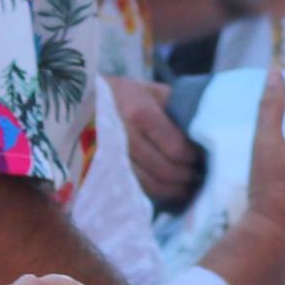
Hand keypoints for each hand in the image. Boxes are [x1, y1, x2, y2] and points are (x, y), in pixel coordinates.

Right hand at [110, 76, 202, 212]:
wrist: (77, 104)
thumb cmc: (120, 94)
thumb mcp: (149, 90)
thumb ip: (176, 106)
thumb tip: (207, 125)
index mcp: (140, 114)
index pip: (177, 148)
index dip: (194, 157)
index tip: (203, 156)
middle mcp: (125, 139)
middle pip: (166, 170)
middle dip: (188, 176)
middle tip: (201, 175)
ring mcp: (112, 159)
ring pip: (152, 185)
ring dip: (176, 189)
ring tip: (189, 186)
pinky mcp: (105, 173)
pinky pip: (137, 190)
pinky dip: (158, 194)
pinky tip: (170, 191)